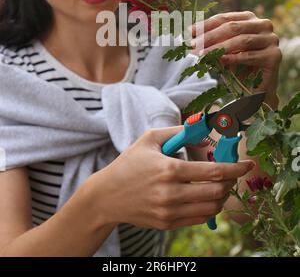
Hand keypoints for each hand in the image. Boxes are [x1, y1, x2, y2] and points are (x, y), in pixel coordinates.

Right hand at [91, 126, 254, 229]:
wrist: (107, 196)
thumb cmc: (130, 163)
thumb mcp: (151, 139)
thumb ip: (180, 132)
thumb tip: (206, 134)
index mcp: (169, 169)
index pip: (213, 171)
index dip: (235, 168)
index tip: (248, 165)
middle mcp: (171, 193)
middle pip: (216, 192)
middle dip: (230, 181)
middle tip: (230, 173)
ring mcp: (169, 211)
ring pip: (211, 208)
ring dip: (222, 196)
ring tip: (219, 184)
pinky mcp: (167, 224)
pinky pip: (200, 219)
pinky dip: (210, 208)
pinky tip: (206, 196)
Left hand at [189, 11, 281, 108]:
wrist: (255, 91)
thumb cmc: (237, 68)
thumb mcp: (222, 51)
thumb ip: (212, 41)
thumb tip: (190, 34)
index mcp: (249, 19)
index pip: (225, 18)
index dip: (206, 24)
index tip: (189, 32)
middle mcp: (263, 25)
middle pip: (233, 27)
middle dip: (210, 36)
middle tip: (193, 45)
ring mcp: (271, 40)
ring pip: (242, 40)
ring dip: (219, 48)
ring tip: (203, 54)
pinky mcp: (274, 56)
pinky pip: (250, 56)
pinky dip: (234, 58)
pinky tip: (221, 60)